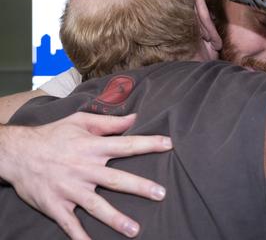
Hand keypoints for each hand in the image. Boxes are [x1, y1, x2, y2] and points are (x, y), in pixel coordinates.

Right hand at [0, 112, 172, 239]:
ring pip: (96, 206)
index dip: (149, 144)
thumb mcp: (80, 122)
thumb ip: (109, 122)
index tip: (169, 145)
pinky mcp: (55, 205)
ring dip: (115, 219)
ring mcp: (69, 189)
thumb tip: (135, 117)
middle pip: (116, 179)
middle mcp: (83, 169)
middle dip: (139, 187)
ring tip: (134, 230)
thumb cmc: (52, 135)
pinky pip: (70, 224)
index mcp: (92, 148)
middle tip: (161, 194)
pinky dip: (80, 237)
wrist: (17, 152)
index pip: (126, 145)